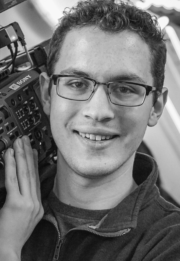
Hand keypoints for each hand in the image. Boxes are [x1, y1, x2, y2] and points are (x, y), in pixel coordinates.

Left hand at [0, 136, 43, 260]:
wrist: (8, 250)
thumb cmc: (13, 236)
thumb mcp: (26, 218)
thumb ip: (27, 202)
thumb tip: (22, 187)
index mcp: (38, 205)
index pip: (36, 179)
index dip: (34, 163)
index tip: (32, 150)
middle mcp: (35, 202)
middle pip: (32, 173)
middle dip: (28, 154)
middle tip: (25, 140)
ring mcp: (28, 203)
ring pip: (24, 174)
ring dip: (21, 156)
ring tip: (18, 143)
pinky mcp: (16, 204)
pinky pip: (13, 180)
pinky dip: (10, 165)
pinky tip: (9, 154)